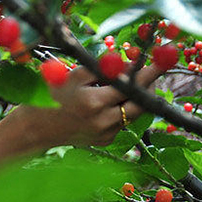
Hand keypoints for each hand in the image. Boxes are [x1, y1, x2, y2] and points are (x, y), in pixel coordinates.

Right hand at [23, 63, 163, 147]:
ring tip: (120, 86)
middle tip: (148, 72)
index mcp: (94, 103)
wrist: (37, 128)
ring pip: (132, 113)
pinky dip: (119, 110)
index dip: (149, 72)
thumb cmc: (51, 97)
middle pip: (140, 103)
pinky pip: (121, 122)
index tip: (163, 60)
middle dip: (147, 86)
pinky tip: (104, 105)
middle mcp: (103, 121)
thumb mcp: (71, 76)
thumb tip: (126, 61)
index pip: (130, 85)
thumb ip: (100, 69)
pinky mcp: (105, 141)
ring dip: (132, 98)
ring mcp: (106, 134)